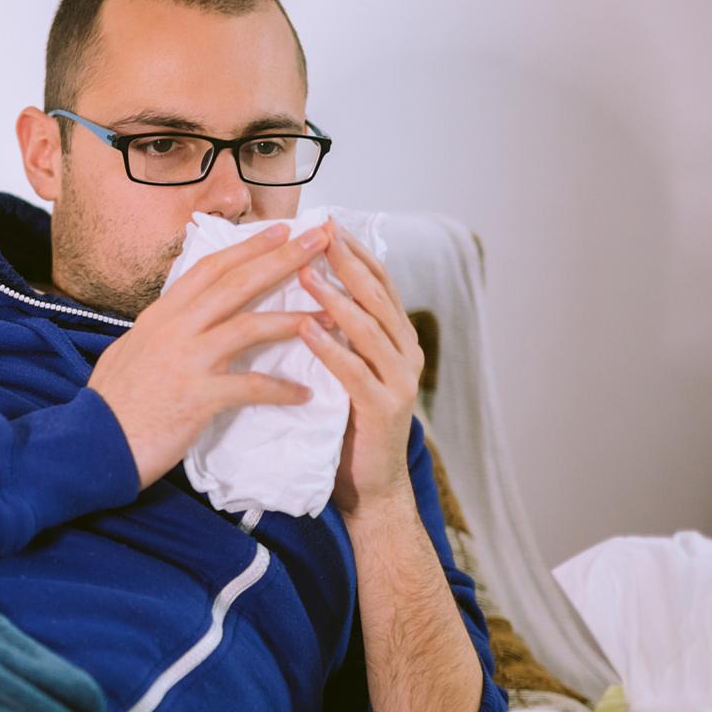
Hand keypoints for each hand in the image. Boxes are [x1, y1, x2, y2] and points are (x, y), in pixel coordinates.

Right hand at [88, 223, 332, 490]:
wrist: (91, 446)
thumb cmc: (111, 406)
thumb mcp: (129, 353)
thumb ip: (158, 333)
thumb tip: (172, 321)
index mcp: (160, 316)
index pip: (210, 269)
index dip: (247, 247)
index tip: (280, 230)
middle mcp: (174, 328)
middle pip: (237, 283)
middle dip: (283, 259)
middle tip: (321, 241)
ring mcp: (186, 360)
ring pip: (249, 326)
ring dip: (296, 319)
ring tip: (335, 315)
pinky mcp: (197, 396)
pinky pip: (250, 386)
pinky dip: (281, 389)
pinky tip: (305, 393)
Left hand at [294, 224, 425, 518]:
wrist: (369, 487)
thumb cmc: (348, 425)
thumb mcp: (346, 369)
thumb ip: (339, 334)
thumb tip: (308, 287)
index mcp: (397, 339)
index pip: (378, 283)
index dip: (355, 252)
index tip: (327, 223)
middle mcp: (406, 353)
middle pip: (378, 297)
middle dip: (347, 262)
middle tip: (319, 233)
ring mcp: (400, 381)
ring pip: (370, 329)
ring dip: (336, 299)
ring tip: (305, 274)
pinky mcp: (384, 410)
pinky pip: (355, 372)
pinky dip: (331, 349)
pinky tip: (306, 329)